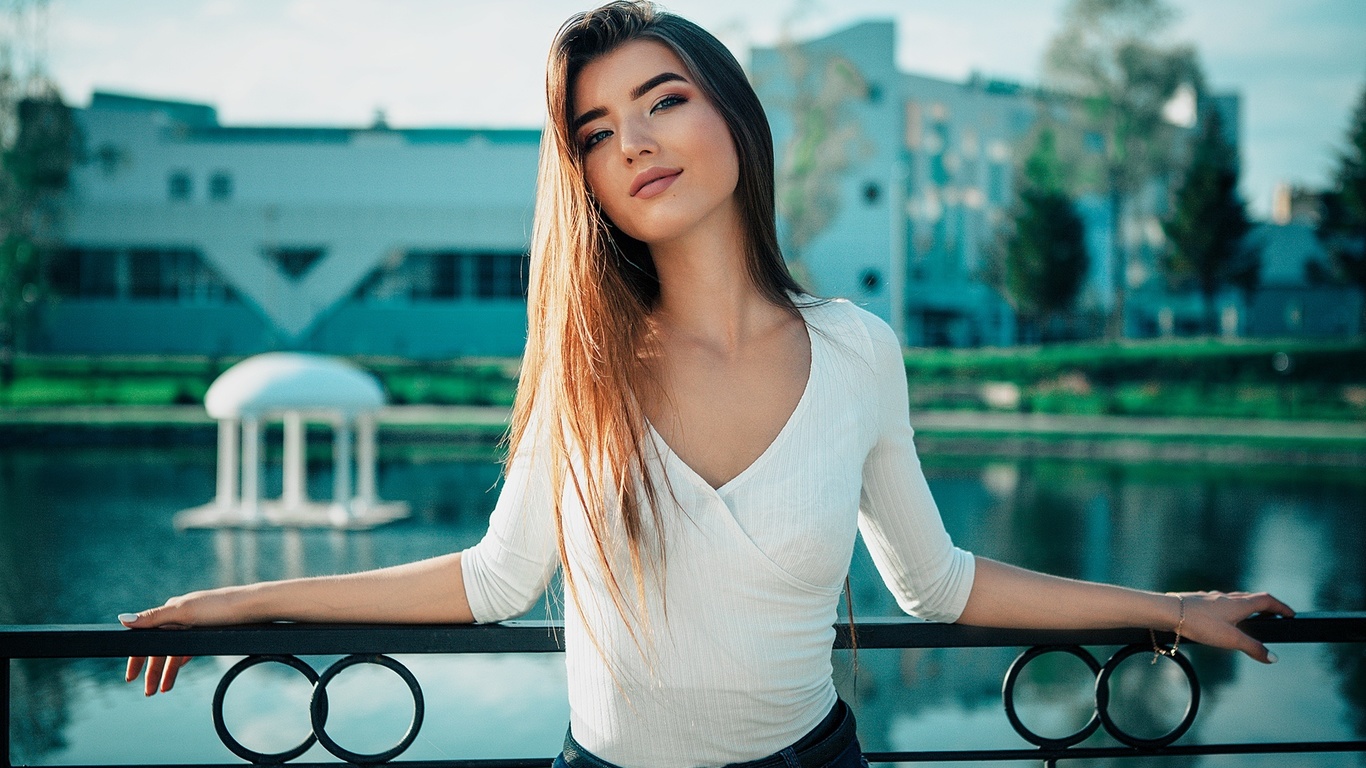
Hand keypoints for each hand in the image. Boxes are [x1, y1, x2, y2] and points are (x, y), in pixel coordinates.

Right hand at [119, 587, 245, 695]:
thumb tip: (122, 619)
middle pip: (159, 648)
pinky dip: (181, 661)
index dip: (137, 658)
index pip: (146, 637)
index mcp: (171, 609)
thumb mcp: (184, 612)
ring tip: (164, 690)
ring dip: (167, 671)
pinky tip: (179, 671)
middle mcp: (180, 616)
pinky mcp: (208, 631)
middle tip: (149, 692)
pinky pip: (189, 648)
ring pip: (174, 651)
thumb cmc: (220, 607)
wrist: (255, 607)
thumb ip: (154, 618)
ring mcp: (194, 624)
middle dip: (152, 671)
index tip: (130, 678)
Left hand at [1167, 591, 1294, 663]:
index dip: (1282, 607)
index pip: (1268, 600)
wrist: (1168, 611)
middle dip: (1267, 606)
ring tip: (1252, 617)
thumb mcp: (1230, 639)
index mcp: (1239, 603)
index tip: (1291, 615)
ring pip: (1235, 599)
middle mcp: (1227, 597)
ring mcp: (1212, 597)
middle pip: (1253, 598)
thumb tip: (1274, 658)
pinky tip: (1222, 616)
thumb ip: (1253, 648)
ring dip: (1248, 606)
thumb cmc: (1199, 623)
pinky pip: (1220, 602)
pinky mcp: (1199, 601)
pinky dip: (1230, 608)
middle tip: (1276, 616)